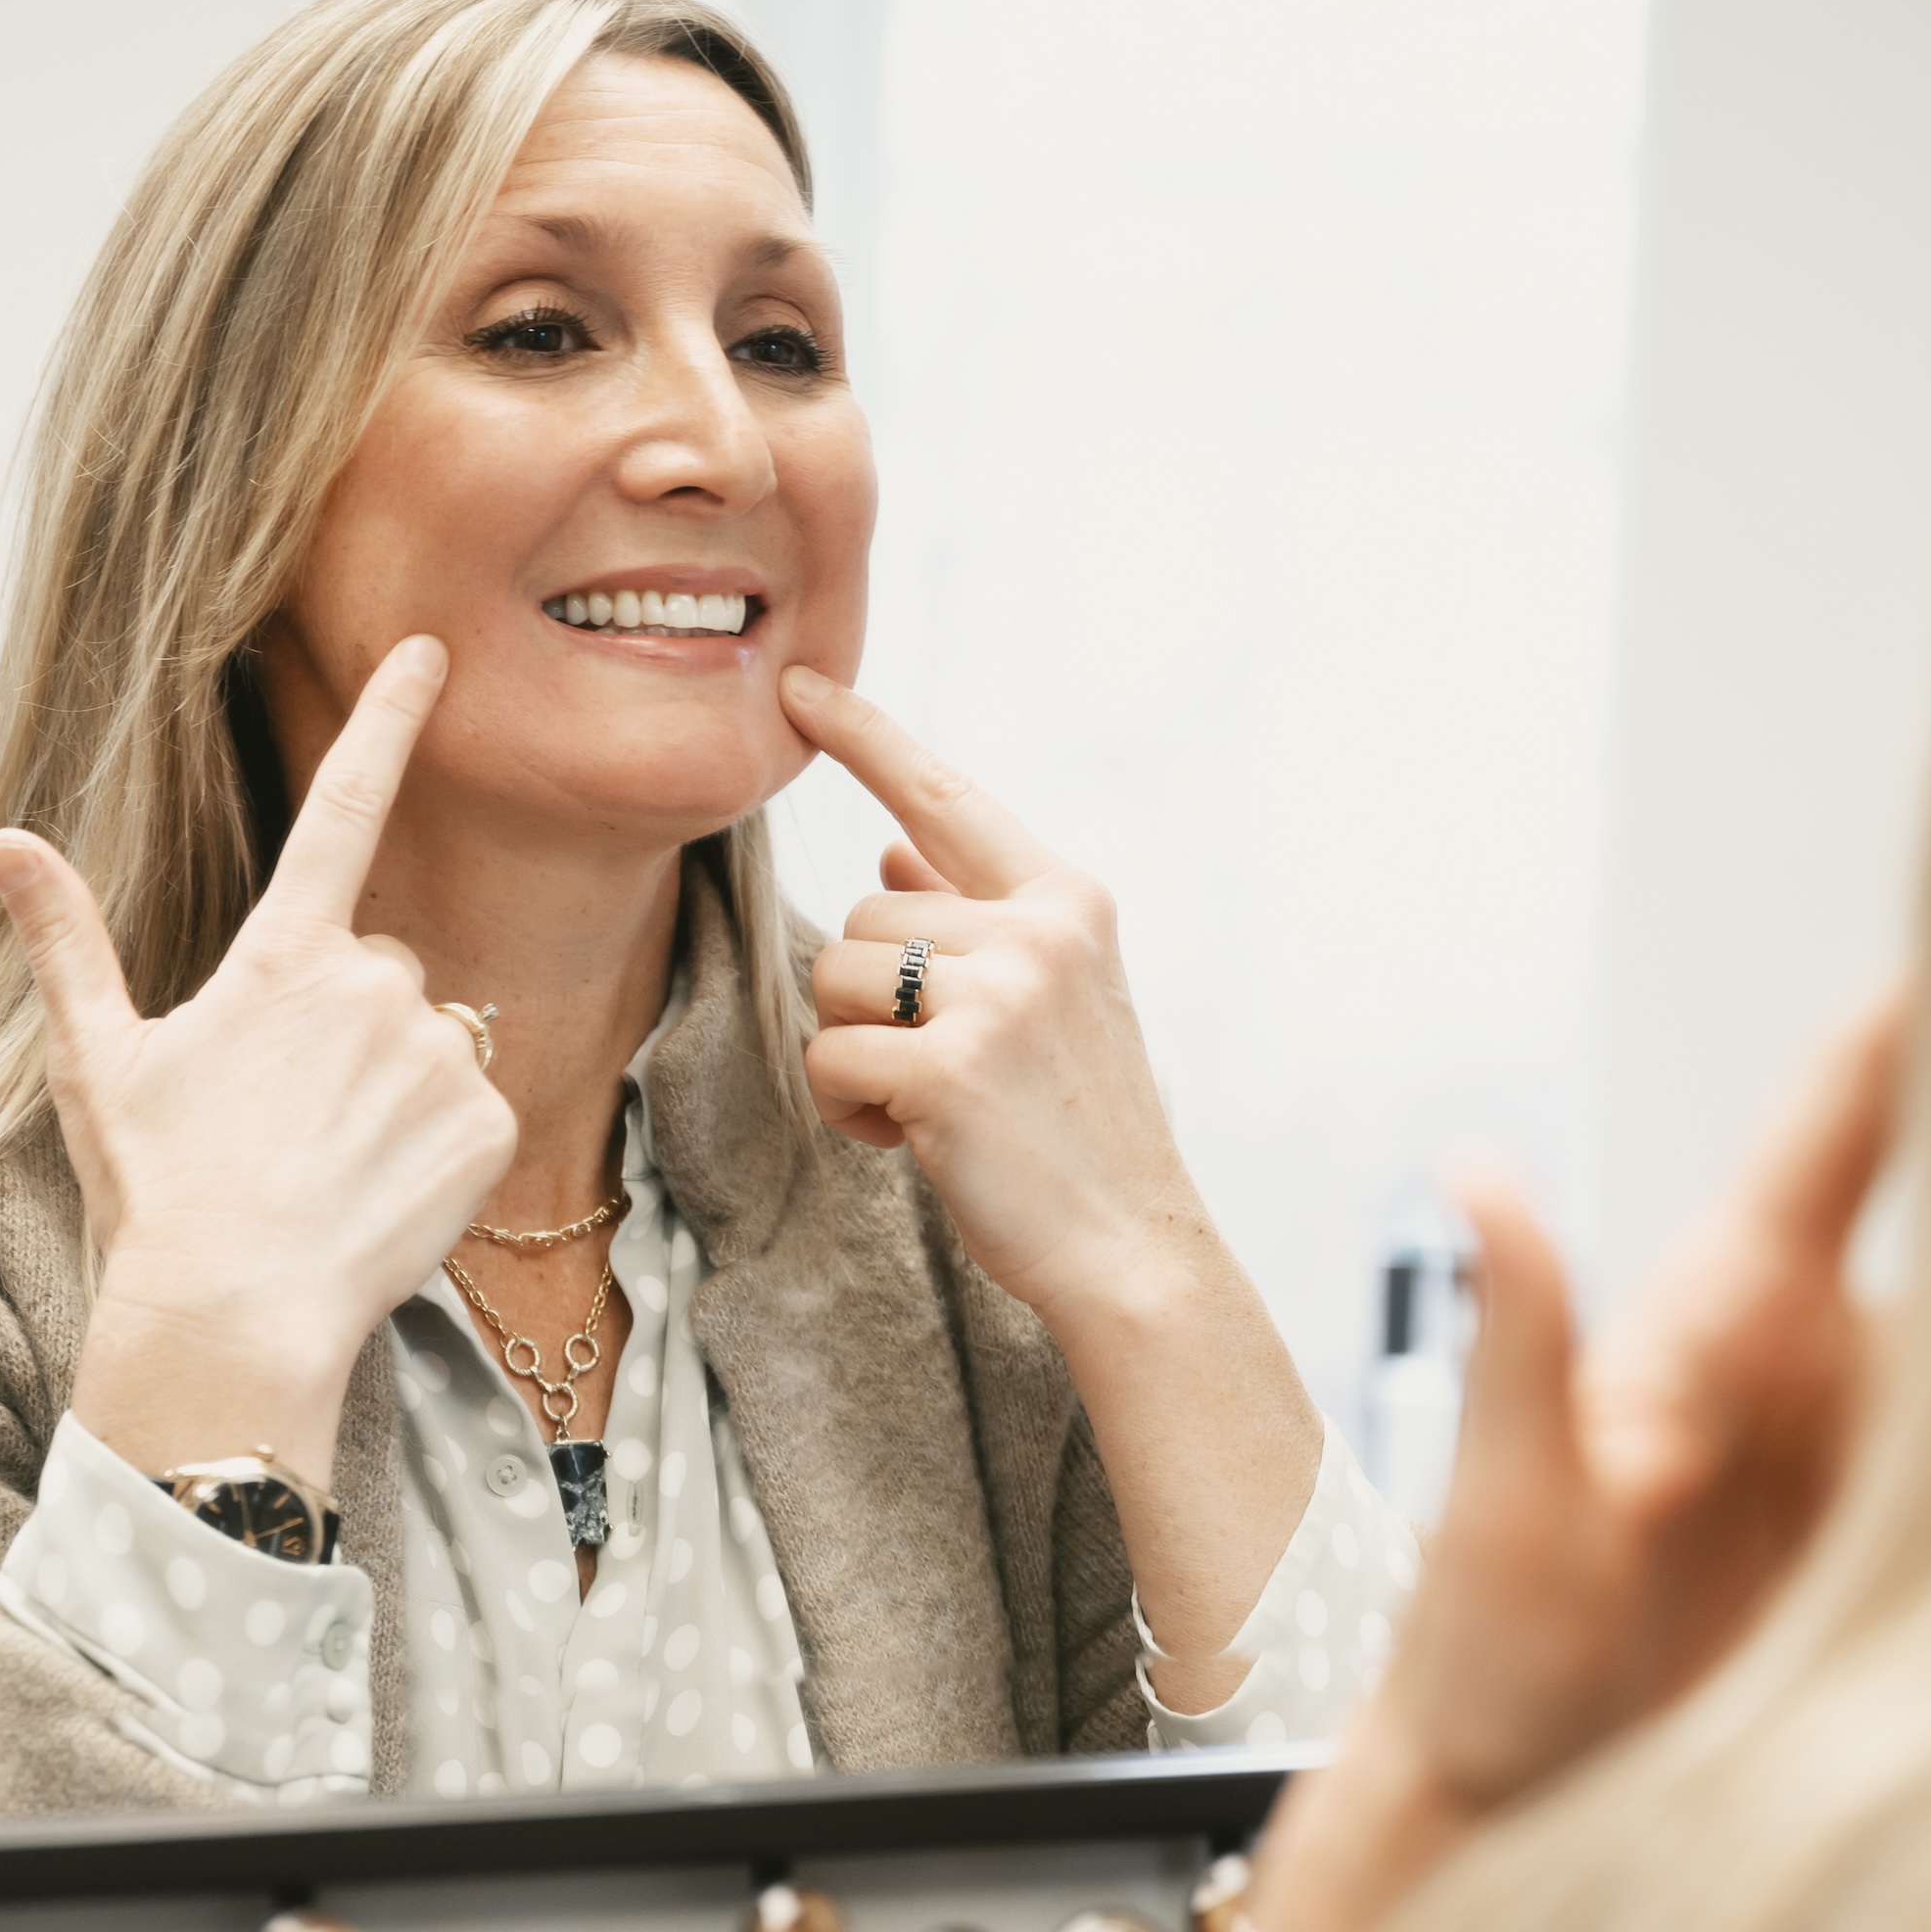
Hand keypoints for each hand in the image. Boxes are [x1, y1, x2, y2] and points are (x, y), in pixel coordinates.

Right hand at [0, 637, 517, 1484]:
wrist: (235, 1316)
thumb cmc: (162, 1194)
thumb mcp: (99, 1061)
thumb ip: (66, 941)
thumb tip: (5, 844)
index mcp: (281, 957)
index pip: (342, 807)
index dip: (388, 720)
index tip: (427, 651)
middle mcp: (371, 984)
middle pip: (379, 969)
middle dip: (347, 1025)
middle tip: (288, 1116)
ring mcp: (436, 1052)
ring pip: (428, 1041)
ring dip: (394, 1088)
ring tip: (328, 1166)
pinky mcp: (489, 1122)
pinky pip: (475, 1114)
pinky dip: (440, 1151)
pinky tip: (379, 1197)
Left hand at [779, 666, 1209, 1339]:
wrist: (1133, 1248)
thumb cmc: (1080, 1125)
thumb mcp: (1052, 997)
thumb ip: (976, 913)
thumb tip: (889, 837)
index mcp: (1067, 898)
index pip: (945, 794)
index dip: (864, 734)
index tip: (798, 682)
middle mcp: (1039, 929)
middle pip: (863, 909)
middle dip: (870, 993)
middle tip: (943, 1065)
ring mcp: (997, 996)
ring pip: (833, 978)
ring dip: (854, 1049)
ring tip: (931, 1103)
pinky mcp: (946, 1069)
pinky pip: (828, 1058)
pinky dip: (848, 1109)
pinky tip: (912, 1140)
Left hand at [1246, 992, 1905, 1931]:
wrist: (1514, 1793)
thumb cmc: (1484, 1646)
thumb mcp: (1504, 1497)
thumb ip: (1520, 1333)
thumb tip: (1472, 1165)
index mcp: (1717, 1319)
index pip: (1824, 1154)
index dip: (1898, 1048)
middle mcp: (1810, 1365)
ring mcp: (1872, 1455)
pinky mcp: (1917, 1550)